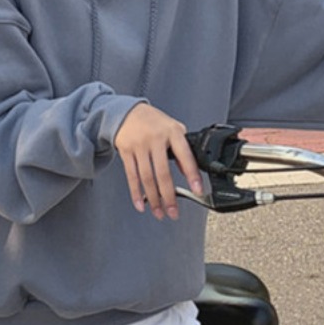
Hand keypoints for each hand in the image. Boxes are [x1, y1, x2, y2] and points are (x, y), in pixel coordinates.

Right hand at [114, 104, 202, 219]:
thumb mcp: (173, 129)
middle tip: (174, 212)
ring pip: (147, 178)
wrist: (126, 111)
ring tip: (160, 213)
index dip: (192, 175)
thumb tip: (189, 173)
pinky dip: (136, 193)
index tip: (198, 191)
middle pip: (163, 173)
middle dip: (169, 196)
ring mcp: (139, 145)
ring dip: (154, 199)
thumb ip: (181, 149)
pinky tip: (141, 205)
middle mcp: (156, 139)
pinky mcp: (126, 151)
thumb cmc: (153, 122)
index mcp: (172, 132)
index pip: (185, 156)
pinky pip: (131, 176)